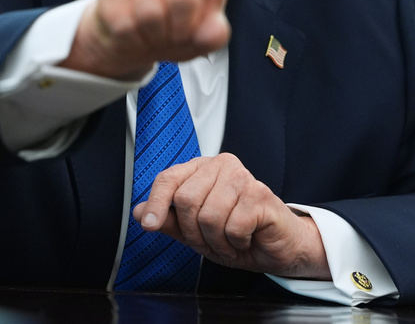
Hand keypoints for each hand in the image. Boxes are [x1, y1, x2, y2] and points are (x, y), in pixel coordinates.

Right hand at [63, 0, 245, 80]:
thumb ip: (214, 35)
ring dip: (155, 36)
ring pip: (150, 13)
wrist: (135, 38)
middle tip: (177, 33)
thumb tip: (212, 33)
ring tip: (155, 31)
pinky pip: (123, 22)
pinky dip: (132, 39)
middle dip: (180, 29)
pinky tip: (133, 30)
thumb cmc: (180, 30)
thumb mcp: (203, 37)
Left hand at [133, 152, 330, 279]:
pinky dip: (236, 242)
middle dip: (195, 232)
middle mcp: (222, 165)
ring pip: (208, 216)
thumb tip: (137, 212)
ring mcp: (243, 177)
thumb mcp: (195, 232)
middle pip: (186, 200)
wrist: (277, 248)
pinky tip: (246, 238)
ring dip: (217, 241)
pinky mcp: (260, 194)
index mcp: (202, 169)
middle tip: (211, 240)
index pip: (168, 179)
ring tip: (230, 240)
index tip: (147, 225)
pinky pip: (232, 226)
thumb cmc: (238, 235)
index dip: (155, 203)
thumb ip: (169, 220)